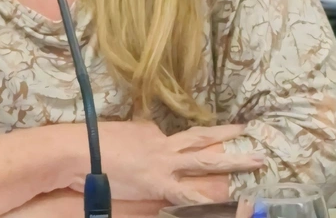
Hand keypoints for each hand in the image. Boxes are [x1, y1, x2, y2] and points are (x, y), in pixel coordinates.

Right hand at [74, 121, 263, 205]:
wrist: (79, 151)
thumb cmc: (90, 143)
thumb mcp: (117, 132)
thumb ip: (134, 134)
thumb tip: (140, 136)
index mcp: (151, 131)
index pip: (175, 138)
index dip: (182, 144)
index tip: (188, 146)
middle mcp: (163, 144)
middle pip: (199, 139)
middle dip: (225, 136)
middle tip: (246, 131)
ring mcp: (163, 163)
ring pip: (205, 160)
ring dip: (232, 160)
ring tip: (256, 160)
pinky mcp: (158, 183)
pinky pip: (187, 193)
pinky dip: (203, 199)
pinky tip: (221, 203)